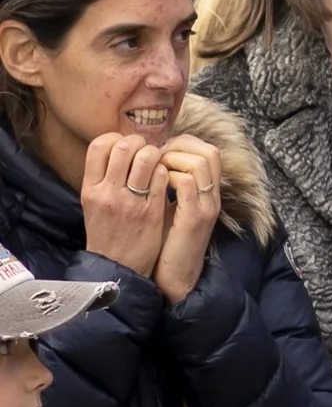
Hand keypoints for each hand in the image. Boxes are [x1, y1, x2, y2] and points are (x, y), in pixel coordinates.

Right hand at [76, 131, 168, 282]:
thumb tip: (117, 150)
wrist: (117, 267)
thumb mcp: (94, 204)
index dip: (116, 138)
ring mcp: (130, 202)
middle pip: (123, 147)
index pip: (98, 146)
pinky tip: (165, 179)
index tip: (125, 145)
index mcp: (90, 189)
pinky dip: (166, 172)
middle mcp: (107, 193)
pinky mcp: (152, 211)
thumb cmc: (108, 234)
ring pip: (146, 158)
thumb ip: (103, 179)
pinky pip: (162, 178)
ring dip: (156, 155)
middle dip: (139, 143)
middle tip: (146, 150)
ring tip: (158, 163)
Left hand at [151, 133, 221, 305]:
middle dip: (178, 146)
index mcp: (207, 193)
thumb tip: (152, 162)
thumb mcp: (171, 210)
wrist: (175, 277)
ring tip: (153, 171)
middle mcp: (211, 196)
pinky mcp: (194, 217)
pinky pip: (184, 182)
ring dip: (171, 160)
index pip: (208, 150)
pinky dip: (166, 176)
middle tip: (155, 157)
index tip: (159, 152)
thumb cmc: (166, 244)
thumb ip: (169, 187)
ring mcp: (205, 206)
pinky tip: (152, 185)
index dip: (183, 143)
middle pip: (209, 151)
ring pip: (198, 162)